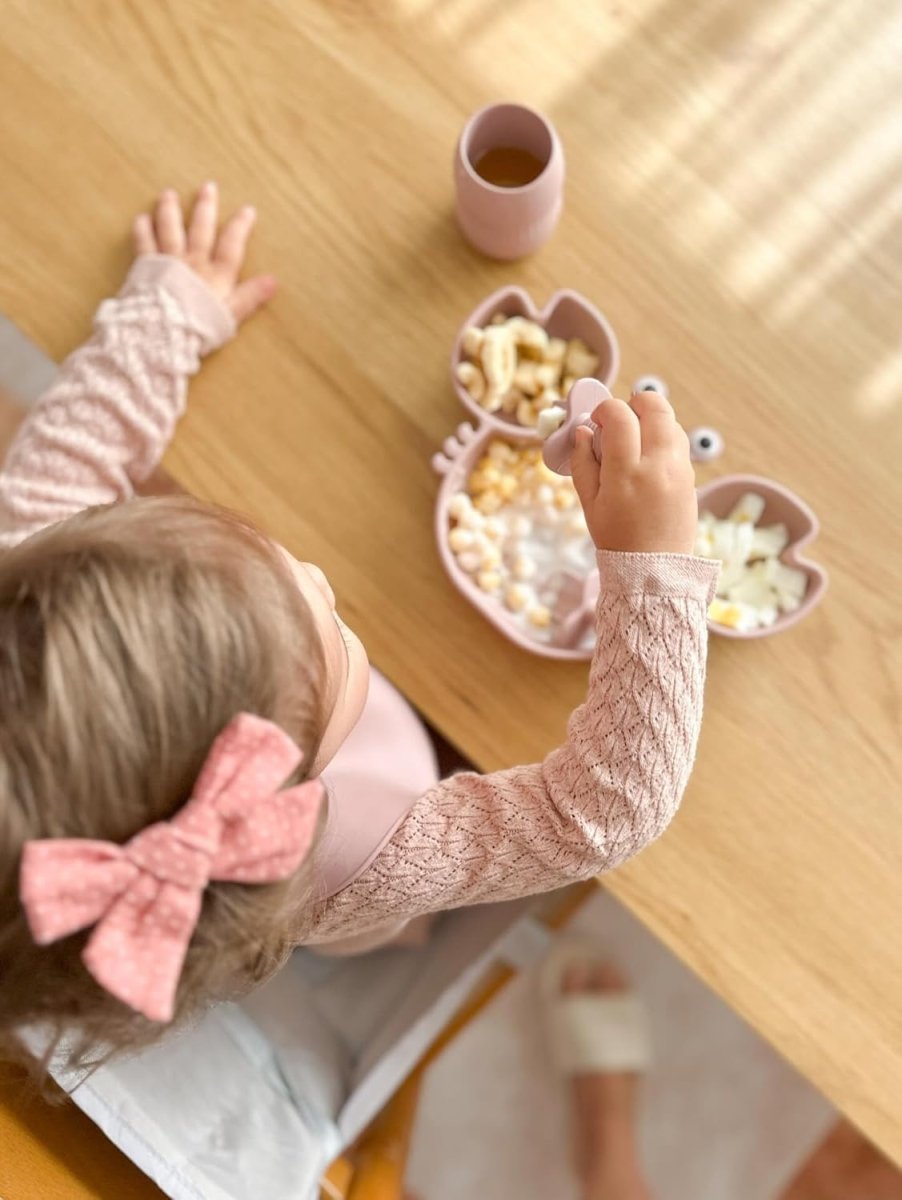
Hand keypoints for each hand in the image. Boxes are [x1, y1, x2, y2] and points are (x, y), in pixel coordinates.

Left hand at [132, 183, 275, 323]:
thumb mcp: (230, 316)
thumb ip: (250, 297)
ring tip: (169, 194)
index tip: (247, 209)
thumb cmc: (199, 328)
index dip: (240, 227)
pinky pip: (144, 244)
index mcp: (216, 275)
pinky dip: (142, 230)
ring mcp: (169, 262)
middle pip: (201, 229)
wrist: (164, 331)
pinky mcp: (147, 267)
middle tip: (208, 187)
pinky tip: (141, 218)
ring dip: (170, 211)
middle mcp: (194, 262)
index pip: (232, 245)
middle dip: (205, 208)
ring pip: (170, 230)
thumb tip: (273, 281)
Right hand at [571, 391, 697, 554]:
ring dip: (651, 421)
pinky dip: (663, 440)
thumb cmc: (616, 539)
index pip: (620, 416)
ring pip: (671, 422)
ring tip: (635, 443)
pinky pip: (680, 444)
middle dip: (635, 403)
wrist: (653, 571)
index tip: (598, 421)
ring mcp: (680, 471)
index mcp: (627, 473)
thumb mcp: (589, 503)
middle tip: (621, 421)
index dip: (605, 409)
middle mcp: (658, 466)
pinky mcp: (691, 478)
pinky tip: (648, 461)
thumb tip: (582, 432)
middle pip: (655, 406)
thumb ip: (583, 463)